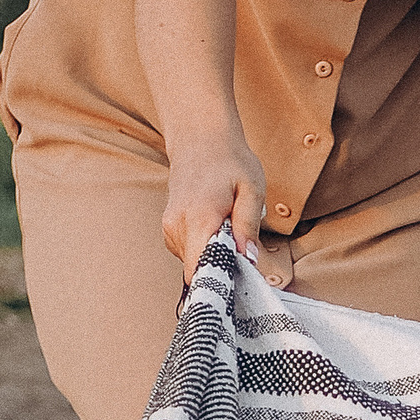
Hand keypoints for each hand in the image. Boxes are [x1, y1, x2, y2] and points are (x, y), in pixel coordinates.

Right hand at [160, 124, 268, 286]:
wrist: (200, 138)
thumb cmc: (230, 161)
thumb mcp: (251, 189)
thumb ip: (248, 227)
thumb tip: (249, 260)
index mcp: (199, 218)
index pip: (200, 270)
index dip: (220, 282)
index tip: (239, 282)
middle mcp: (177, 226)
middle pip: (198, 269)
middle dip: (222, 267)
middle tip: (242, 250)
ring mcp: (169, 227)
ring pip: (194, 262)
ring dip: (214, 255)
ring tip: (229, 230)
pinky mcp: (168, 228)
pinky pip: (188, 252)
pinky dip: (205, 248)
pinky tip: (216, 228)